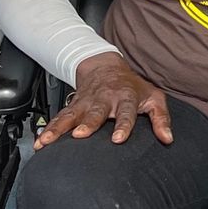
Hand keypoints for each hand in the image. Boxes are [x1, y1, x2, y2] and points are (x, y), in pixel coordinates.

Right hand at [36, 51, 173, 147]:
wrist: (105, 66)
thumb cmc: (132, 86)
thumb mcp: (153, 98)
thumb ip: (162, 118)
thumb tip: (168, 139)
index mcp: (125, 98)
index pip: (126, 113)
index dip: (123, 126)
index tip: (118, 139)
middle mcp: (104, 100)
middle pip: (95, 113)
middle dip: (88, 124)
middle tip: (80, 135)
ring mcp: (86, 103)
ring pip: (72, 116)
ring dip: (60, 128)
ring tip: (48, 141)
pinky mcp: (73, 106)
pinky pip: (59, 118)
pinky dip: (48, 129)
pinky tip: (40, 142)